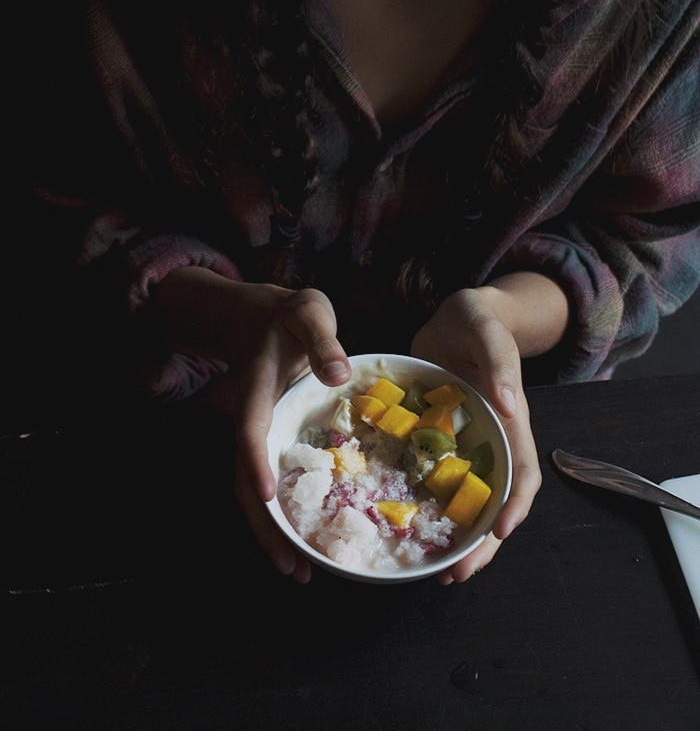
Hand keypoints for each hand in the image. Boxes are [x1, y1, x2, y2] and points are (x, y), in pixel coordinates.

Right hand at [197, 282, 351, 582]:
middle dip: (263, 525)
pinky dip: (283, 515)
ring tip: (298, 571)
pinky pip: (274, 483)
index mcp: (258, 390)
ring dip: (271, 532)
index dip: (256, 462)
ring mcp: (262, 434)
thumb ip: (322, 339)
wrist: (265, 317)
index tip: (265, 494)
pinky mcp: (274, 441)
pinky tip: (306, 538)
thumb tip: (338, 374)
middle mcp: (254, 420)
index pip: (251, 431)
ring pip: (254, 490)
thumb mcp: (308, 313)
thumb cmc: (291, 316)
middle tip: (290, 569)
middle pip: (245, 479)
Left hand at [411, 279, 555, 584]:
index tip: (498, 533)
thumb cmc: (478, 317)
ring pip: (466, 502)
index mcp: (510, 420)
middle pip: (495, 502)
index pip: (522, 472)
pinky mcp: (438, 442)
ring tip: (434, 570)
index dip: (514, 506)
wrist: (458, 313)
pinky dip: (425, 508)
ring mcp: (465, 445)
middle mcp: (491, 440)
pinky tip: (404, 527)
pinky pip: (434, 482)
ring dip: (455, 537)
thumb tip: (507, 404)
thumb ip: (498, 363)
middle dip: (481, 543)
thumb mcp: (486, 330)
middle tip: (455, 574)